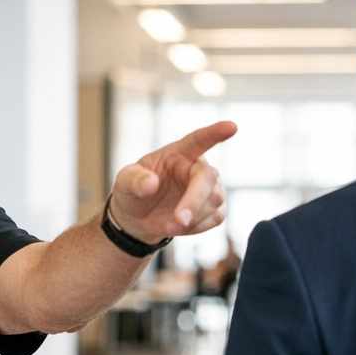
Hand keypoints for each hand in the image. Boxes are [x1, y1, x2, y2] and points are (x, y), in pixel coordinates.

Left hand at [110, 121, 236, 241]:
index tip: (232, 127)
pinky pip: (216, 217)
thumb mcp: (124, 183)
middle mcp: (196, 168)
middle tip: (177, 221)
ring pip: (215, 200)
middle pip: (208, 178)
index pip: (198, 140)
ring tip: (169, 227)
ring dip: (192, 219)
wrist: (138, 218)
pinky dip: (197, 227)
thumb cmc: (133, 192)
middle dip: (194, 201)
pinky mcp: (213, 208)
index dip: (215, 133)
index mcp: (178, 153)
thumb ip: (134, 180)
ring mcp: (208, 188)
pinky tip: (180, 228)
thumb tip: (151, 184)